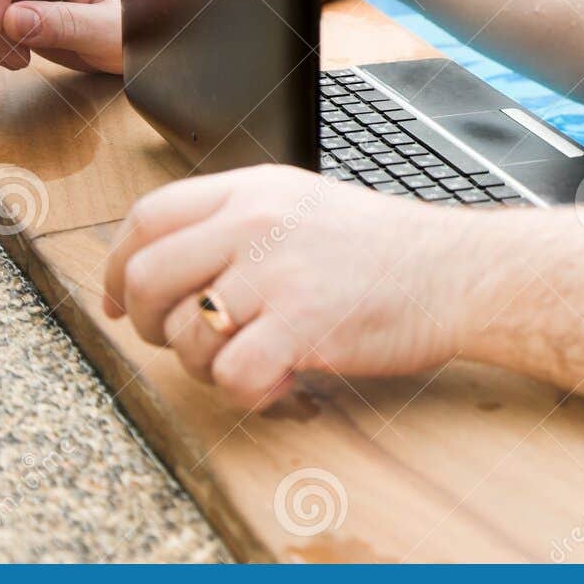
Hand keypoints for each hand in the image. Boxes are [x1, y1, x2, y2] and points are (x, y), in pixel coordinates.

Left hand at [103, 166, 477, 408]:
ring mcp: (278, 272)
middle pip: (147, 277)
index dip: (119, 266)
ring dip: (208, 364)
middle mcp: (257, 223)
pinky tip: (282, 381)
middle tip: (182, 340)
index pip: (149, 218)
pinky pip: (232, 375)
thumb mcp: (308, 206)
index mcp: (255, 190)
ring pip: (186, 334)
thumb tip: (171, 265)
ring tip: (255, 359)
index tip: (122, 298)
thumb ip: (242, 224)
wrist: (464, 272)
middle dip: (149, 323)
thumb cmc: (396, 250)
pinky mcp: (303, 324)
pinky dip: (248, 393)